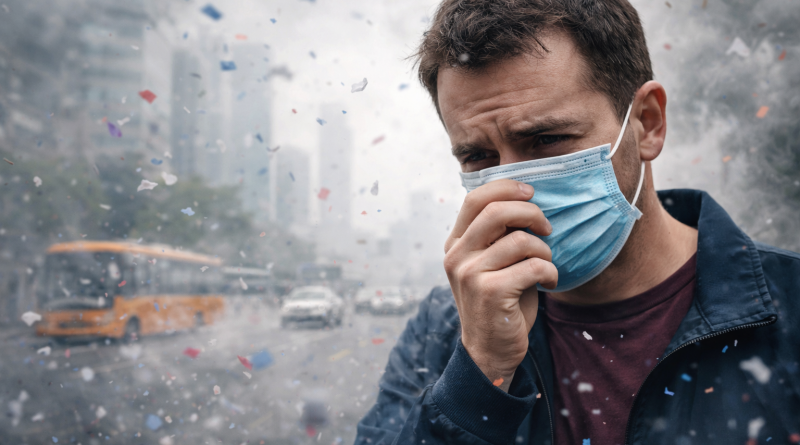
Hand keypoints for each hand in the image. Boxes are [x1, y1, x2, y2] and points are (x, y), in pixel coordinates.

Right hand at [444, 180, 556, 391]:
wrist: (490, 350)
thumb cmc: (500, 301)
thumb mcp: (492, 262)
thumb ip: (499, 235)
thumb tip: (526, 200)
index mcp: (455, 243)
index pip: (475, 198)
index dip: (506, 188)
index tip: (531, 193)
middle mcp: (456, 256)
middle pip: (496, 211)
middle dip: (531, 213)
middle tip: (547, 228)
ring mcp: (470, 274)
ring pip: (520, 240)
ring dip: (544, 250)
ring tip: (546, 265)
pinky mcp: (490, 292)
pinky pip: (533, 266)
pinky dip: (550, 271)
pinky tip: (549, 282)